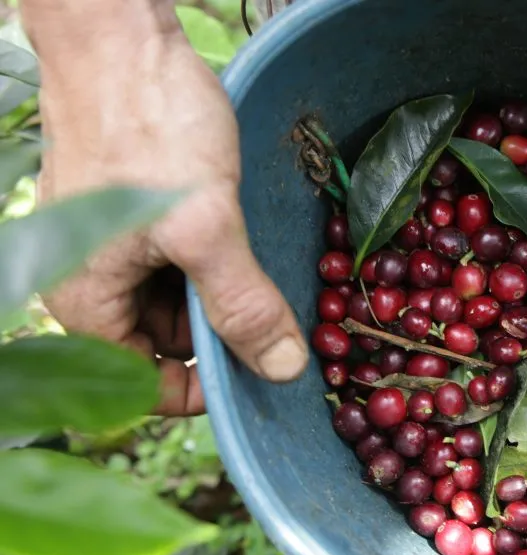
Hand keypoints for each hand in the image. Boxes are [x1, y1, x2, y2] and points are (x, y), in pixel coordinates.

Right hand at [31, 22, 308, 415]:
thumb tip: (281, 369)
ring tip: (272, 278)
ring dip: (230, 297)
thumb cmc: (149, 129)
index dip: (206, 391)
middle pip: (172, 342)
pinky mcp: (143, 219)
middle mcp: (95, 284)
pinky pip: (187, 261)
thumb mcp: (204, 228)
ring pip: (185, 301)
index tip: (265, 379)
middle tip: (286, 324)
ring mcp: (118, 249)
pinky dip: (222, 263)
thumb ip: (242, 303)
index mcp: (88, 302)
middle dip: (227, 336)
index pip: (148, 381)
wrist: (123, 39)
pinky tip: (254, 247)